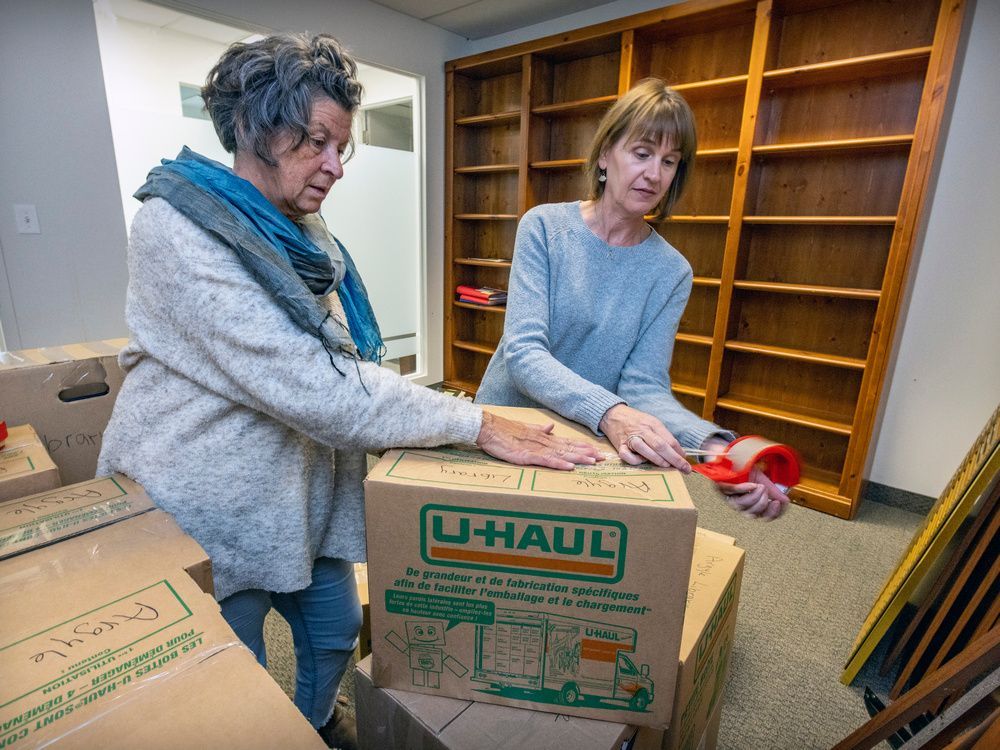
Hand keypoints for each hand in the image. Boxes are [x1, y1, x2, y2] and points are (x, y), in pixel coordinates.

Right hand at [476, 412, 603, 469]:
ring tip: (592, 462)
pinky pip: (545, 461)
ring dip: (578, 458)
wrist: (488, 428)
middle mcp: (543, 442)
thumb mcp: (525, 429)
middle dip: (586, 453)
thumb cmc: (504, 431)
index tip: (596, 450)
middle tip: (603, 458)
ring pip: (561, 454)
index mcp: (543, 437)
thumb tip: (551, 427)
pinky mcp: (526, 456)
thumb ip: (539, 429)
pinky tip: (569, 466)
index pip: (567, 442)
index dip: (582, 446)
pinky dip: (559, 463)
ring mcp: (535, 449)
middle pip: (569, 448)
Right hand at [599, 404, 689, 472]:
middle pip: (660, 445)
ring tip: (666, 465)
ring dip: (657, 459)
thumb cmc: (636, 421)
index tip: (686, 463)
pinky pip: (627, 456)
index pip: (669, 440)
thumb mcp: (652, 423)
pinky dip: (635, 461)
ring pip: (645, 449)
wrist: (613, 414)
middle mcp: (642, 430)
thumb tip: (679, 453)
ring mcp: (631, 438)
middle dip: (674, 459)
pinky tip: (640, 461)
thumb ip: (665, 436)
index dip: (679, 453)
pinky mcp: (619, 445)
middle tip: (684, 468)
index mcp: (653, 424)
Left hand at [717, 467, 788, 519]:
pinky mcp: (721, 487)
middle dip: (761, 504)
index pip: (764, 517)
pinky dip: (743, 489)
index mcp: (753, 505)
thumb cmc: (749, 473)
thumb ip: (774, 493)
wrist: (736, 460)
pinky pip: (732, 491)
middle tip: (766, 491)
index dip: (772, 513)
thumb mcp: (765, 482)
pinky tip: (751, 485)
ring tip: (759, 486)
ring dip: (753, 497)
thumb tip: (786, 502)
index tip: (778, 503)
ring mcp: (729, 497)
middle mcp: (741, 504)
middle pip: (752, 515)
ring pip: (741, 506)